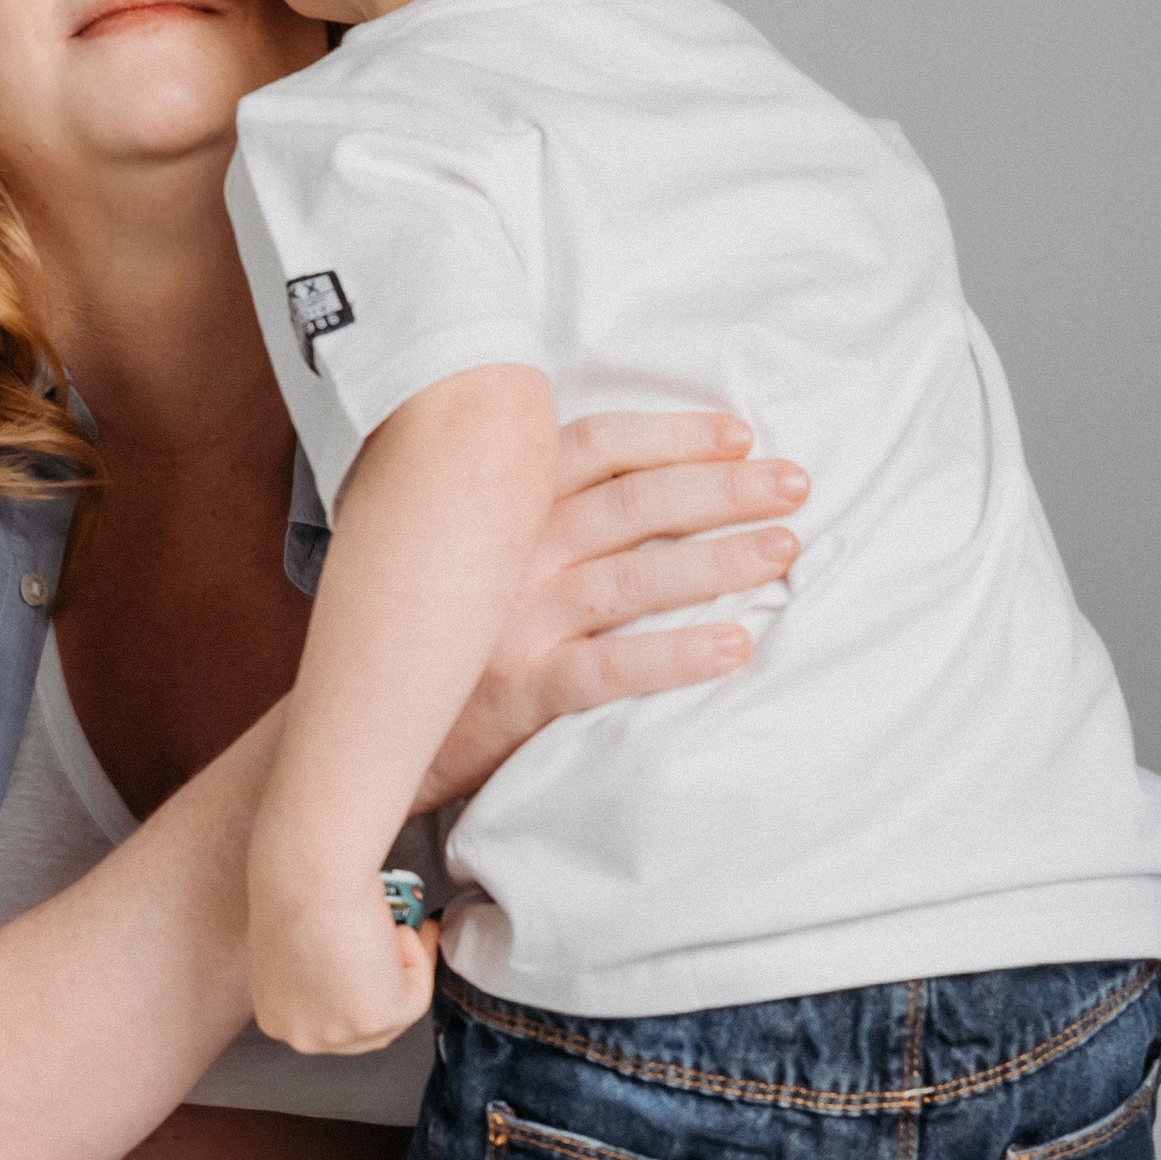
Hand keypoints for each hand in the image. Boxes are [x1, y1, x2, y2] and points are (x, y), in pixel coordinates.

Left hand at [247, 864, 437, 1056]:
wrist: (305, 878)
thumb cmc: (292, 891)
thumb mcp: (291, 943)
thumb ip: (314, 969)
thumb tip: (351, 965)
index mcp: (274, 1017)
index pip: (326, 1020)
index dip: (357, 988)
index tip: (374, 960)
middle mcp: (302, 1034)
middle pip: (361, 1028)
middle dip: (387, 986)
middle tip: (404, 945)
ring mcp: (339, 1033)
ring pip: (392, 1015)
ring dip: (404, 969)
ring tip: (408, 929)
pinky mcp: (375, 1020)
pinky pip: (415, 998)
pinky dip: (417, 960)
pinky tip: (401, 930)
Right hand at [417, 413, 805, 813]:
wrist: (365, 725)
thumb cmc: (442, 634)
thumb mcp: (472, 551)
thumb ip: (532, 513)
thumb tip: (636, 484)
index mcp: (503, 509)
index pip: (597, 447)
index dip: (675, 436)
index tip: (741, 435)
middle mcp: (509, 554)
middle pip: (632, 503)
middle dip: (722, 488)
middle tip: (795, 485)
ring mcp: (513, 621)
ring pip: (633, 579)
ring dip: (717, 560)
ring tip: (784, 551)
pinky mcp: (518, 691)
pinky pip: (609, 670)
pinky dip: (675, 656)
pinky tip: (735, 647)